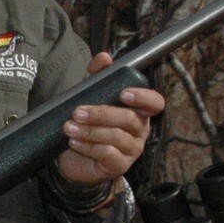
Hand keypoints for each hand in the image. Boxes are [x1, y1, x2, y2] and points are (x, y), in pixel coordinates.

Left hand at [55, 51, 165, 190]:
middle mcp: (140, 130)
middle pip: (130, 119)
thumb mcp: (90, 96)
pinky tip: (74, 141)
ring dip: (90, 131)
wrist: (72, 157)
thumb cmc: (87, 124)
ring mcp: (132, 149)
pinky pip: (107, 154)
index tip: (123, 94)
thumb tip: (104, 57)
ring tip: (69, 127)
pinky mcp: (119, 165)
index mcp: (138, 111)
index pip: (154, 102)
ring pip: (116, 137)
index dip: (143, 97)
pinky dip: (88, 146)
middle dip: (101, 114)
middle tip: (78, 112)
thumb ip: (98, 76)